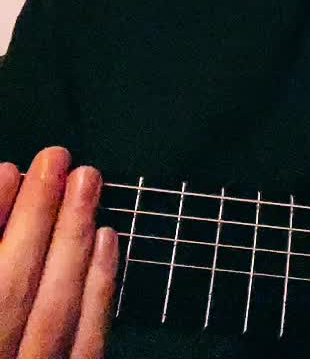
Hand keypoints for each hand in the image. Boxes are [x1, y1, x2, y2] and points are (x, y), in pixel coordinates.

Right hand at [0, 146, 118, 357]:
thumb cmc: (1, 326)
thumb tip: (2, 189)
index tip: (9, 172)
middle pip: (9, 289)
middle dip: (36, 218)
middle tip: (55, 160)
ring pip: (53, 312)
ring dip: (72, 239)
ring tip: (86, 182)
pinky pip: (87, 345)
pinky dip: (101, 287)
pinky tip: (108, 239)